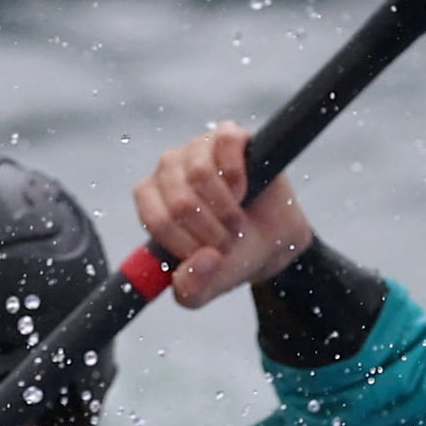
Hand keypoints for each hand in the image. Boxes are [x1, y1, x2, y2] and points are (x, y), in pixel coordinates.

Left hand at [135, 122, 313, 309]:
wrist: (273, 241)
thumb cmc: (231, 257)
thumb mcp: (206, 287)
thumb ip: (191, 289)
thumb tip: (204, 258)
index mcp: (152, 199)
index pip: (156, 218)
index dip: (185, 243)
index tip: (207, 255)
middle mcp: (168, 169)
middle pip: (179, 200)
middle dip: (211, 230)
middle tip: (227, 239)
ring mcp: (197, 148)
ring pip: (201, 173)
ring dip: (227, 207)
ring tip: (237, 218)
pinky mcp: (228, 135)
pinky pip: (225, 144)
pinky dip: (238, 174)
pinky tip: (244, 188)